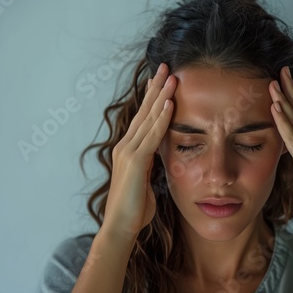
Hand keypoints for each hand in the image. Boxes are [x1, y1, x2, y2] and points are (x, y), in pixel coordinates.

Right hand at [101, 63, 176, 242]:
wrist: (121, 226)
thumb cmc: (134, 208)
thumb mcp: (145, 180)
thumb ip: (149, 163)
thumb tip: (157, 156)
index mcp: (129, 150)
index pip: (143, 118)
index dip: (152, 98)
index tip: (160, 81)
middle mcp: (126, 146)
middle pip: (144, 111)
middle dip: (156, 88)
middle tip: (165, 66)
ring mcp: (129, 152)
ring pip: (148, 118)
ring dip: (161, 96)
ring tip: (172, 76)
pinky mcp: (135, 161)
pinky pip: (152, 136)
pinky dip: (162, 118)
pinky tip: (170, 103)